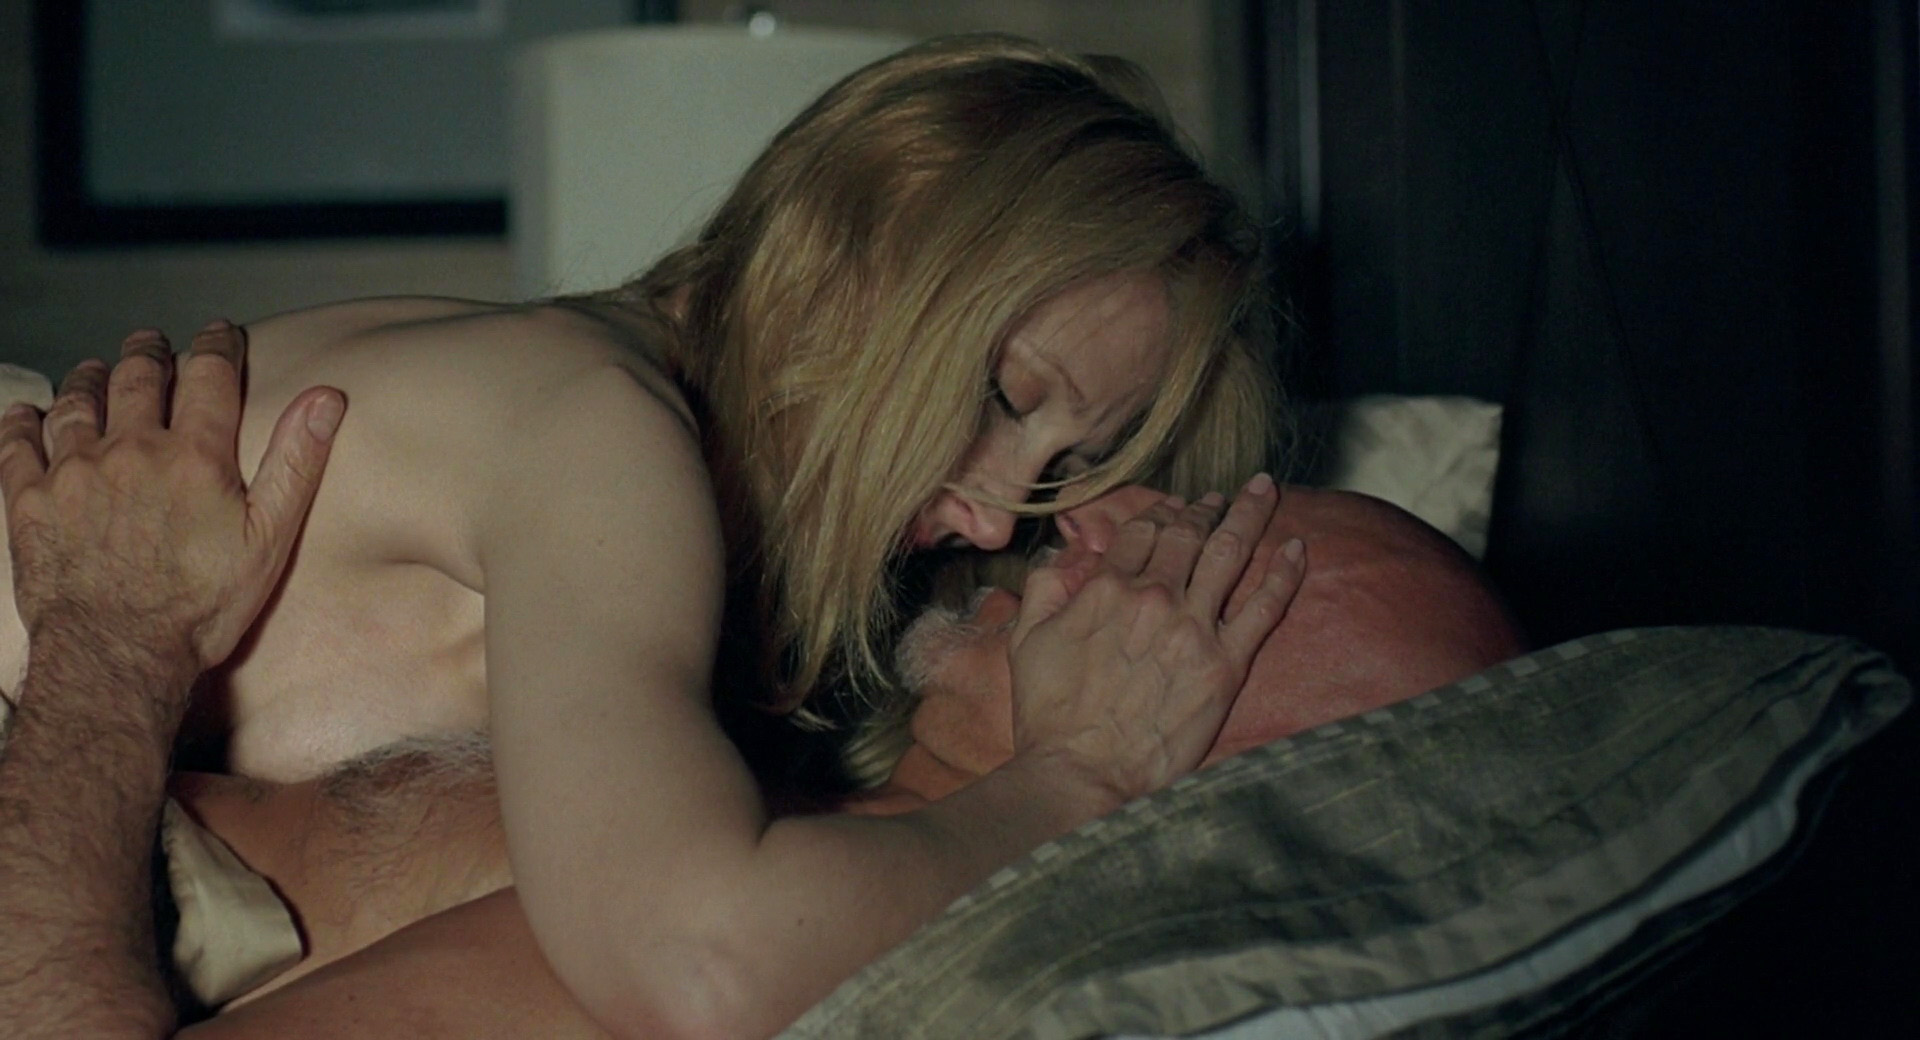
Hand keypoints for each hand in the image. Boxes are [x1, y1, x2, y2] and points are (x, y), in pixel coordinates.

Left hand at [0, 322, 344, 675]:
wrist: (117, 654)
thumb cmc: (200, 609)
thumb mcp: (269, 539)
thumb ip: (296, 462)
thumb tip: (326, 399)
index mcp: (194, 456)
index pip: (209, 375)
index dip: (218, 345)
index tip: (222, 332)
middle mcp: (131, 450)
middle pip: (136, 377)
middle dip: (148, 353)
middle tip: (152, 344)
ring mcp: (74, 472)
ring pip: (76, 403)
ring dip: (89, 379)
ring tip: (95, 370)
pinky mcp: (28, 501)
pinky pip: (16, 444)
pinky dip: (22, 422)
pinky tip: (27, 415)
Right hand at [1006, 473, 1303, 801]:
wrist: (1083, 773)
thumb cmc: (1050, 716)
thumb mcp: (1026, 642)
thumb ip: (1043, 590)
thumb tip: (1063, 557)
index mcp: (1107, 588)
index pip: (1142, 530)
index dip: (1161, 511)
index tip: (1175, 506)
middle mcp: (1154, 597)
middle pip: (1188, 534)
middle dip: (1206, 507)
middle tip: (1220, 495)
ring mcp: (1194, 628)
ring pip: (1229, 554)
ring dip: (1249, 516)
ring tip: (1265, 491)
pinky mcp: (1226, 665)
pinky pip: (1265, 607)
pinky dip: (1284, 573)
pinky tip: (1297, 546)